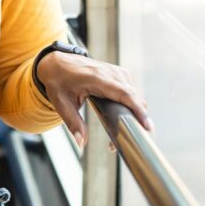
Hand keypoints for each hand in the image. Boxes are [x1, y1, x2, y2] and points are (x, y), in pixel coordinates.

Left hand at [37, 52, 153, 147]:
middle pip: (134, 97)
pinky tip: (126, 115)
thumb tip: (81, 142)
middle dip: (138, 118)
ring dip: (135, 112)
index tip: (147, 127)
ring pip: (135, 94)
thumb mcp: (61, 104)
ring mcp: (116, 71)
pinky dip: (132, 103)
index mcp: (97, 78)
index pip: (125, 94)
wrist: (57, 63)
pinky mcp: (119, 73)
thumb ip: (73, 123)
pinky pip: (132, 90)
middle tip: (133, 139)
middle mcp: (110, 73)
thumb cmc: (58, 82)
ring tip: (124, 130)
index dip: (138, 110)